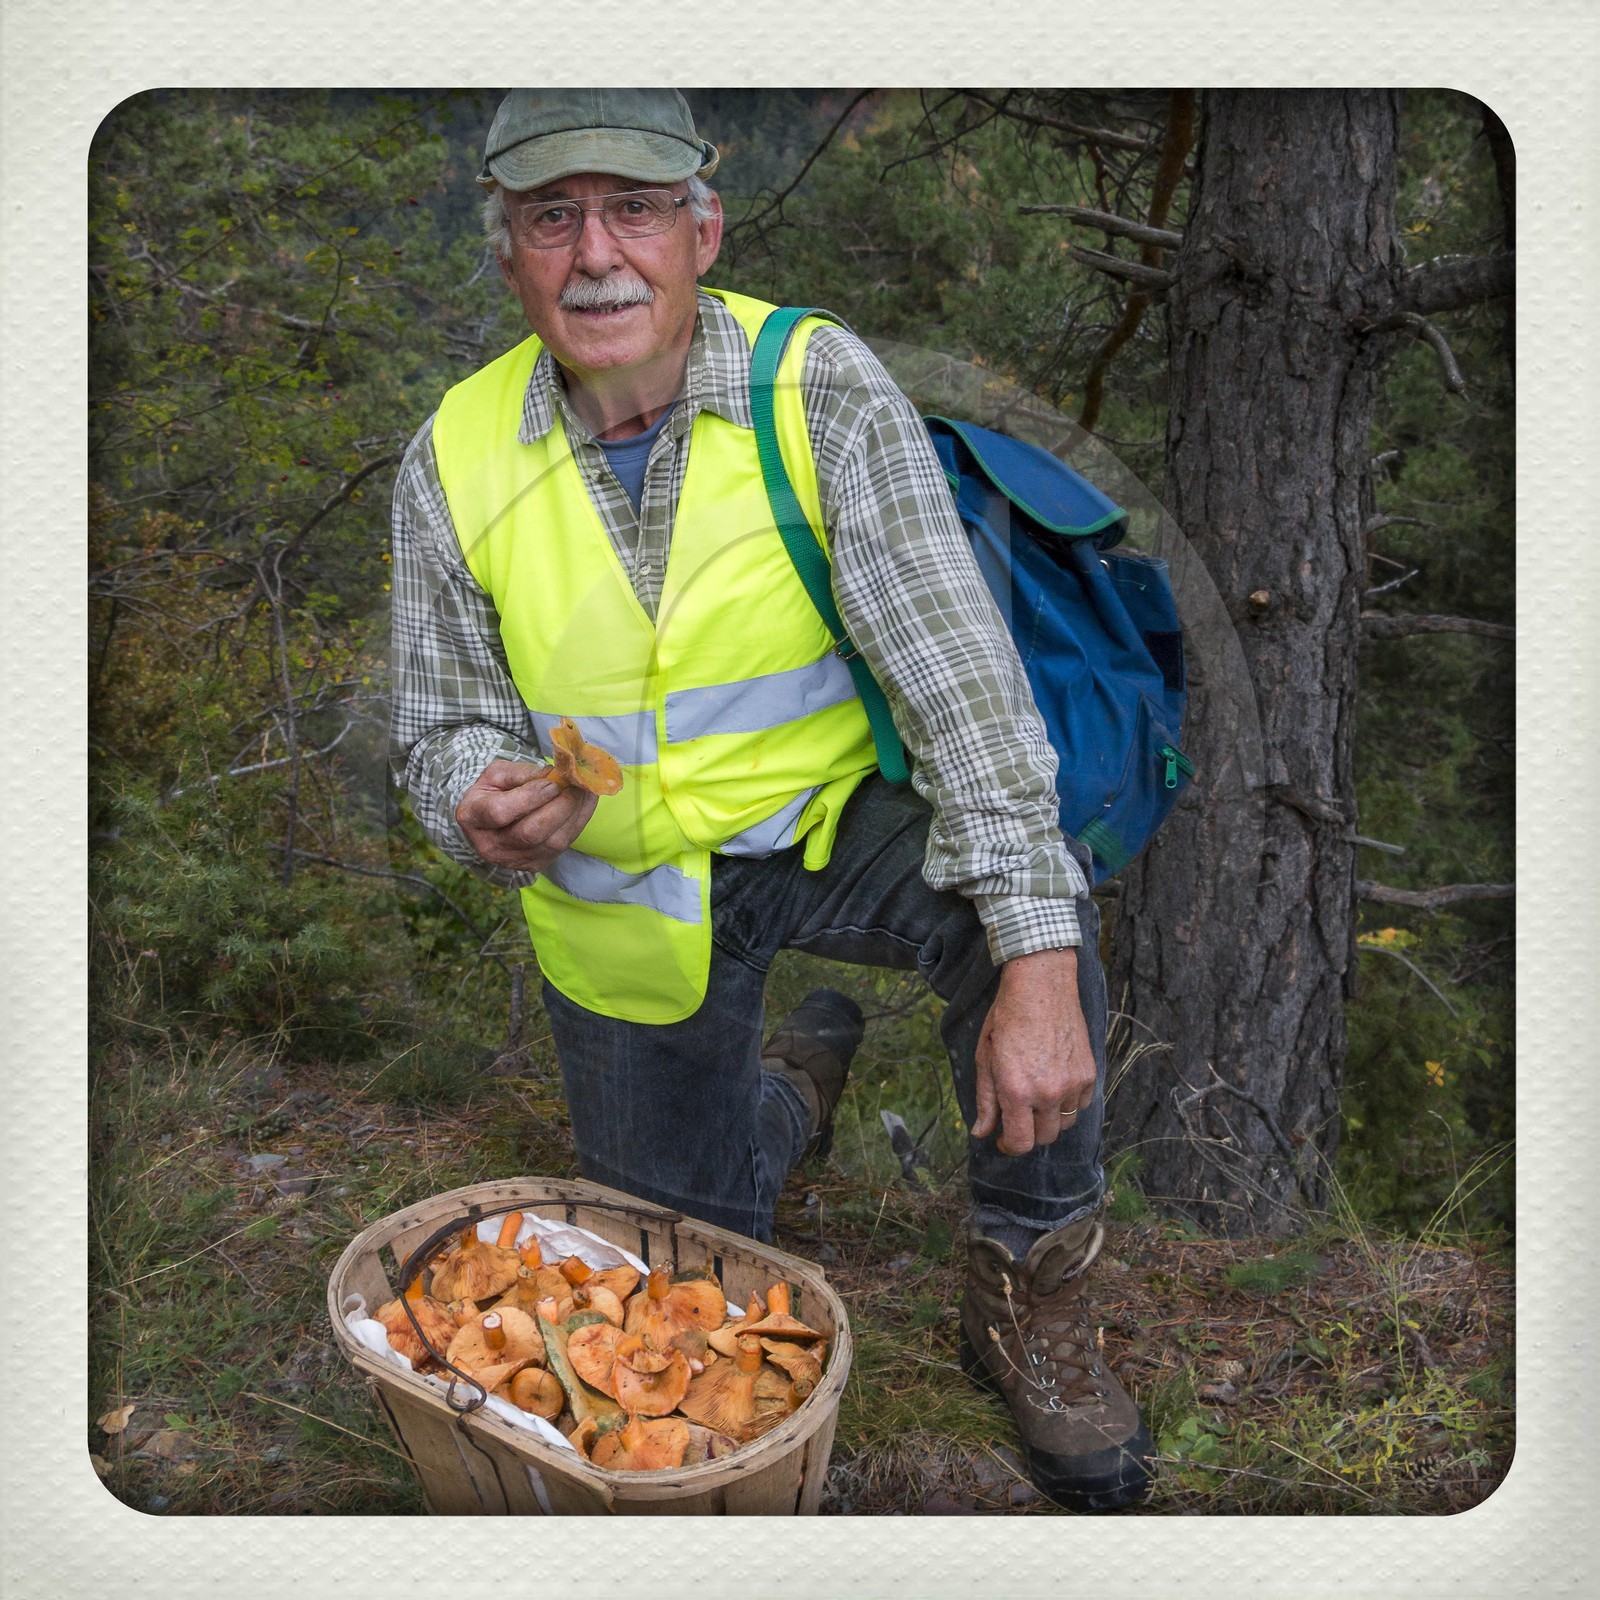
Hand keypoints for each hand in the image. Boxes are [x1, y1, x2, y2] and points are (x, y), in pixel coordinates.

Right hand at [454, 758, 597, 873]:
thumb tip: (555, 776)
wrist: (493, 815)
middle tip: (576, 785)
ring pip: (552, 843)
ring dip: (575, 814)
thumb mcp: (499, 773)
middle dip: (560, 807)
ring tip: (585, 790)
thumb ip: (524, 774)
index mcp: (472, 817)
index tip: (552, 782)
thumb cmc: (495, 790)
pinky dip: (578, 822)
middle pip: (530, 833)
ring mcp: (513, 860)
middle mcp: (490, 846)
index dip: (530, 797)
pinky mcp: (535, 865)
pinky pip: (563, 847)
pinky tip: (585, 803)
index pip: (500, 812)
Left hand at [971, 948, 1096, 1156]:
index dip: (1010, 1147)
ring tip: (1036, 1097)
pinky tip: (1055, 1083)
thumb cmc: (1007, 1017)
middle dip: (1029, 1133)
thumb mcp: (986, 1057)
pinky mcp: (1089, 1073)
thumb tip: (981, 1132)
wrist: (1041, 985)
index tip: (1004, 1140)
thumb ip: (985, 1099)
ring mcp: (1072, 1084)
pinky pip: (1082, 1104)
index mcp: (1017, 1090)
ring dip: (1049, 1119)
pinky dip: (1069, 1102)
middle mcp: (1048, 1092)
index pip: (1021, 1142)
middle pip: (1044, 1138)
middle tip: (1018, 1115)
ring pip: (1065, 1124)